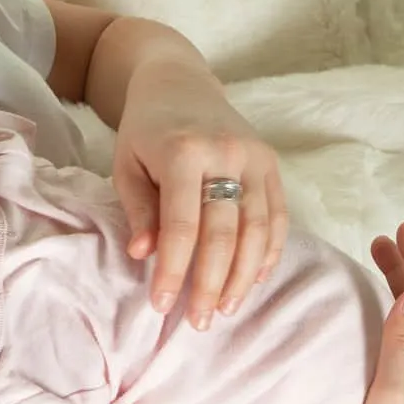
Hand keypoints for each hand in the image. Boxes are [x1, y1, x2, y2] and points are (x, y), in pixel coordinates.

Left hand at [112, 76, 287, 329]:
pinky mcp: (272, 161)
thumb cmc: (144, 131)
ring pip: (258, 229)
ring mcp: (255, 157)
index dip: (173, 270)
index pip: (181, 226)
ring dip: (244, 276)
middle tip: (200, 322)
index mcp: (182, 152)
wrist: (178, 82)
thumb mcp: (126, 165)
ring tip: (227, 309)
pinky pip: (278, 215)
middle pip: (225, 233)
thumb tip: (143, 256)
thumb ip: (138, 209)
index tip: (162, 305)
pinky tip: (255, 280)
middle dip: (212, 283)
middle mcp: (226, 153)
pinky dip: (269, 251)